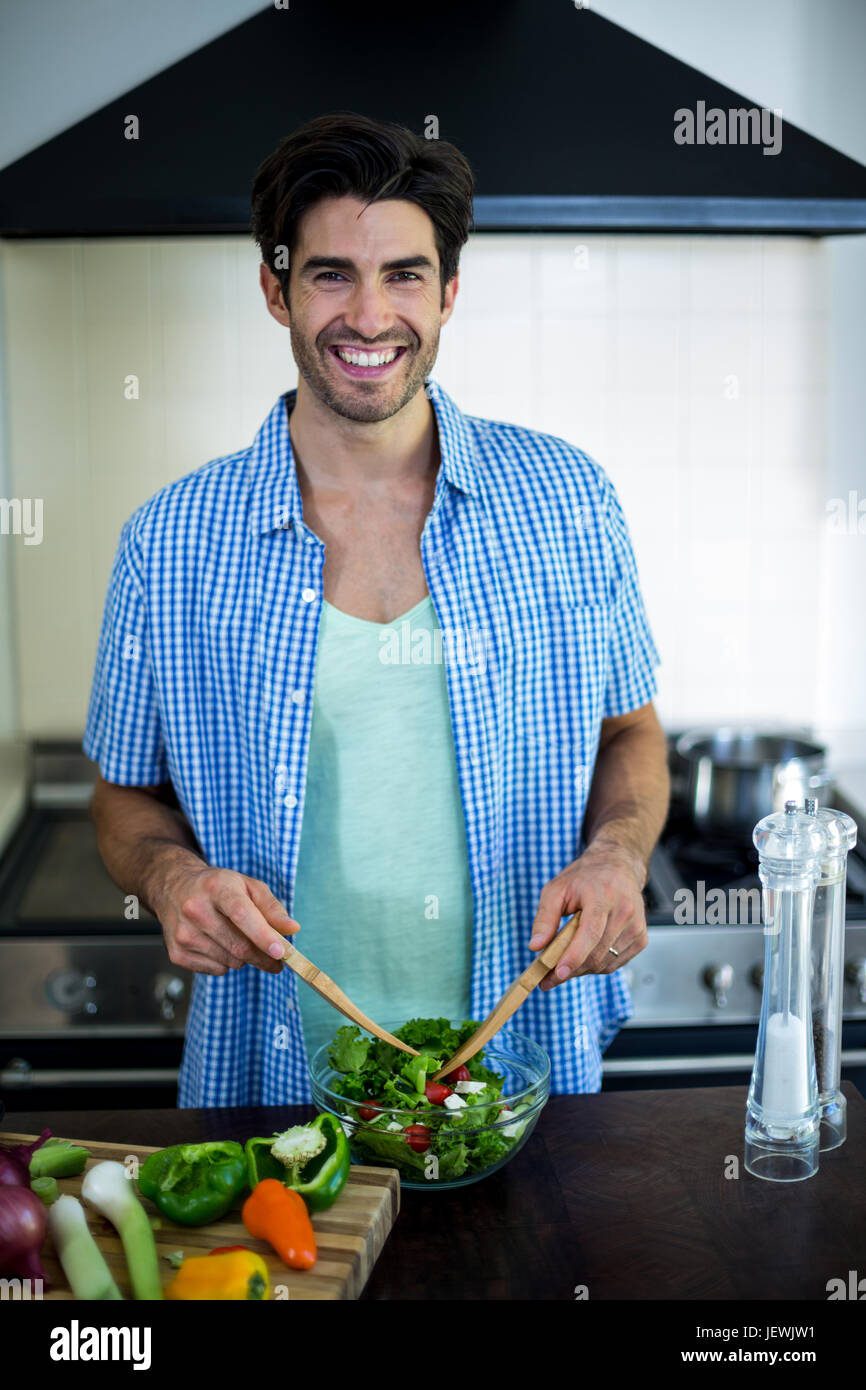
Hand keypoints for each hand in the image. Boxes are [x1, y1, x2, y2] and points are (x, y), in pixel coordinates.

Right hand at [152, 853, 299, 976]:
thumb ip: (272, 907)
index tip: (281, 951)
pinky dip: (226, 963)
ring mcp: (183, 933)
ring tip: (238, 939)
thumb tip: (292, 929)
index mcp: (217, 887)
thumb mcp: (247, 886)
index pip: (242, 914)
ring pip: (230, 962)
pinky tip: (219, 944)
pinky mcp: (177, 953)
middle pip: (239, 946)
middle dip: (264, 957)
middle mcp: (195, 910)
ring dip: (244, 958)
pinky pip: (216, 970)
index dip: (263, 935)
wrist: (175, 889)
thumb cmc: (218, 888)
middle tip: (278, 959)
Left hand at [528, 840, 647, 989]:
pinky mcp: (640, 938)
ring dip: (581, 970)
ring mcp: (636, 927)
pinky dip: (596, 966)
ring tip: (563, 964)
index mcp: (603, 896)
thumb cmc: (585, 878)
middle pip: (596, 954)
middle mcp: (624, 912)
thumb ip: (544, 918)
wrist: (617, 867)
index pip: (591, 933)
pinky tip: (583, 957)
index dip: (574, 956)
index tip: (557, 973)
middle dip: (570, 970)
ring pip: (605, 963)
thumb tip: (536, 946)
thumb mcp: (556, 889)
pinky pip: (615, 964)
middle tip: (547, 978)